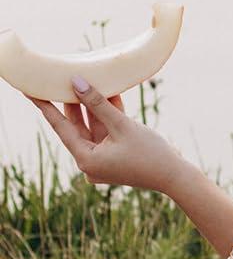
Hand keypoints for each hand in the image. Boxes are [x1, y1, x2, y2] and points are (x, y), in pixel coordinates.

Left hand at [30, 79, 189, 192]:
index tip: (30, 91)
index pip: (60, 127)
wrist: (177, 178)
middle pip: (77, 127)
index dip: (45, 106)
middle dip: (74, 103)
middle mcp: (90, 162)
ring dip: (94, 107)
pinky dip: (108, 118)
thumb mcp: (123, 125)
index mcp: (86, 159)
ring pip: (93, 128)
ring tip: (88, 82)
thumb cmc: (151, 154)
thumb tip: (77, 82)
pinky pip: (106, 133)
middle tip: (61, 80)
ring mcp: (102, 161)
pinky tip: (109, 96)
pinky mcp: (114, 158)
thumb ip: (98, 104)